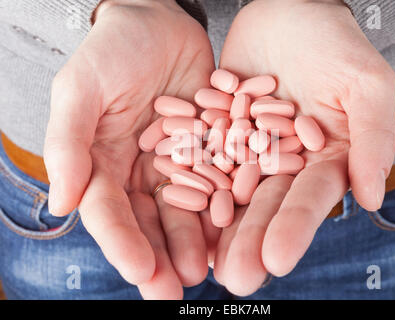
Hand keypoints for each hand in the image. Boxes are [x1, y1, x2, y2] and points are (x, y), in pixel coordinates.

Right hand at [44, 0, 214, 297]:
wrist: (158, 23)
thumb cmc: (111, 51)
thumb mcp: (79, 89)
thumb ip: (67, 143)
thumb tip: (59, 203)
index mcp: (104, 164)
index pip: (110, 212)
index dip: (122, 243)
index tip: (139, 272)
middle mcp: (140, 171)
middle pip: (149, 221)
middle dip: (162, 257)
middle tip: (175, 292)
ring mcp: (177, 162)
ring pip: (187, 209)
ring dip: (196, 241)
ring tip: (210, 271)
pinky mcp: (209, 148)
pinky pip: (218, 180)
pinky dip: (226, 206)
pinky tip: (236, 230)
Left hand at [213, 0, 394, 295]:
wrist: (288, 11)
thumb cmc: (335, 44)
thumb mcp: (366, 85)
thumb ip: (373, 138)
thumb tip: (373, 198)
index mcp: (323, 160)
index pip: (310, 200)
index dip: (295, 229)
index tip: (276, 260)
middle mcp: (284, 164)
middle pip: (266, 206)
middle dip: (251, 242)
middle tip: (235, 278)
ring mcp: (248, 151)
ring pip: (230, 193)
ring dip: (217, 227)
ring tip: (202, 263)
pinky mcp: (219, 133)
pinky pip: (202, 159)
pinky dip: (189, 184)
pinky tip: (174, 212)